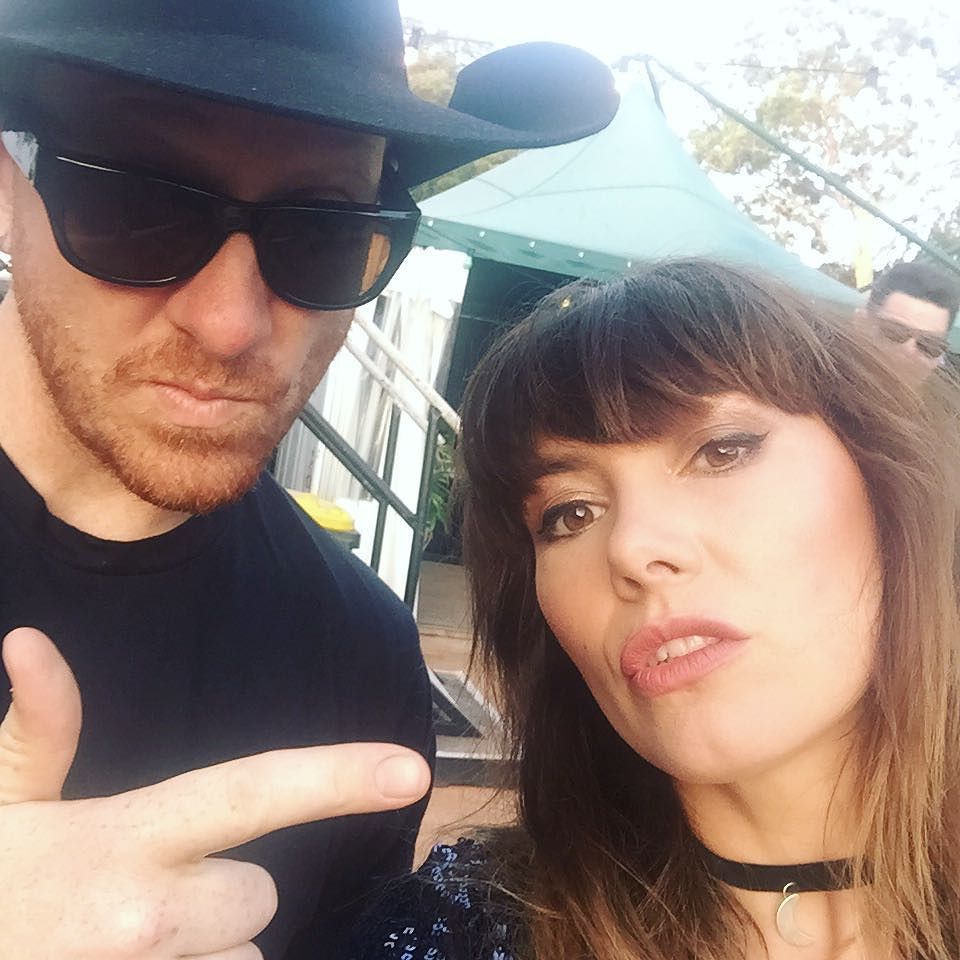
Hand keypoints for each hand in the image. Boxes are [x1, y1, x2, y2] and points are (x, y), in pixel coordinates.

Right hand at [0, 627, 430, 958]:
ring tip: (122, 943)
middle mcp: (155, 918)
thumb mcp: (3, 805)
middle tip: (140, 895)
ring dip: (202, 952)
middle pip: (261, 896)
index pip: (253, 792)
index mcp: (126, 839)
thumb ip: (40, 729)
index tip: (411, 769)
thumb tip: (29, 642)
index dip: (339, 778)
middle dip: (222, 894)